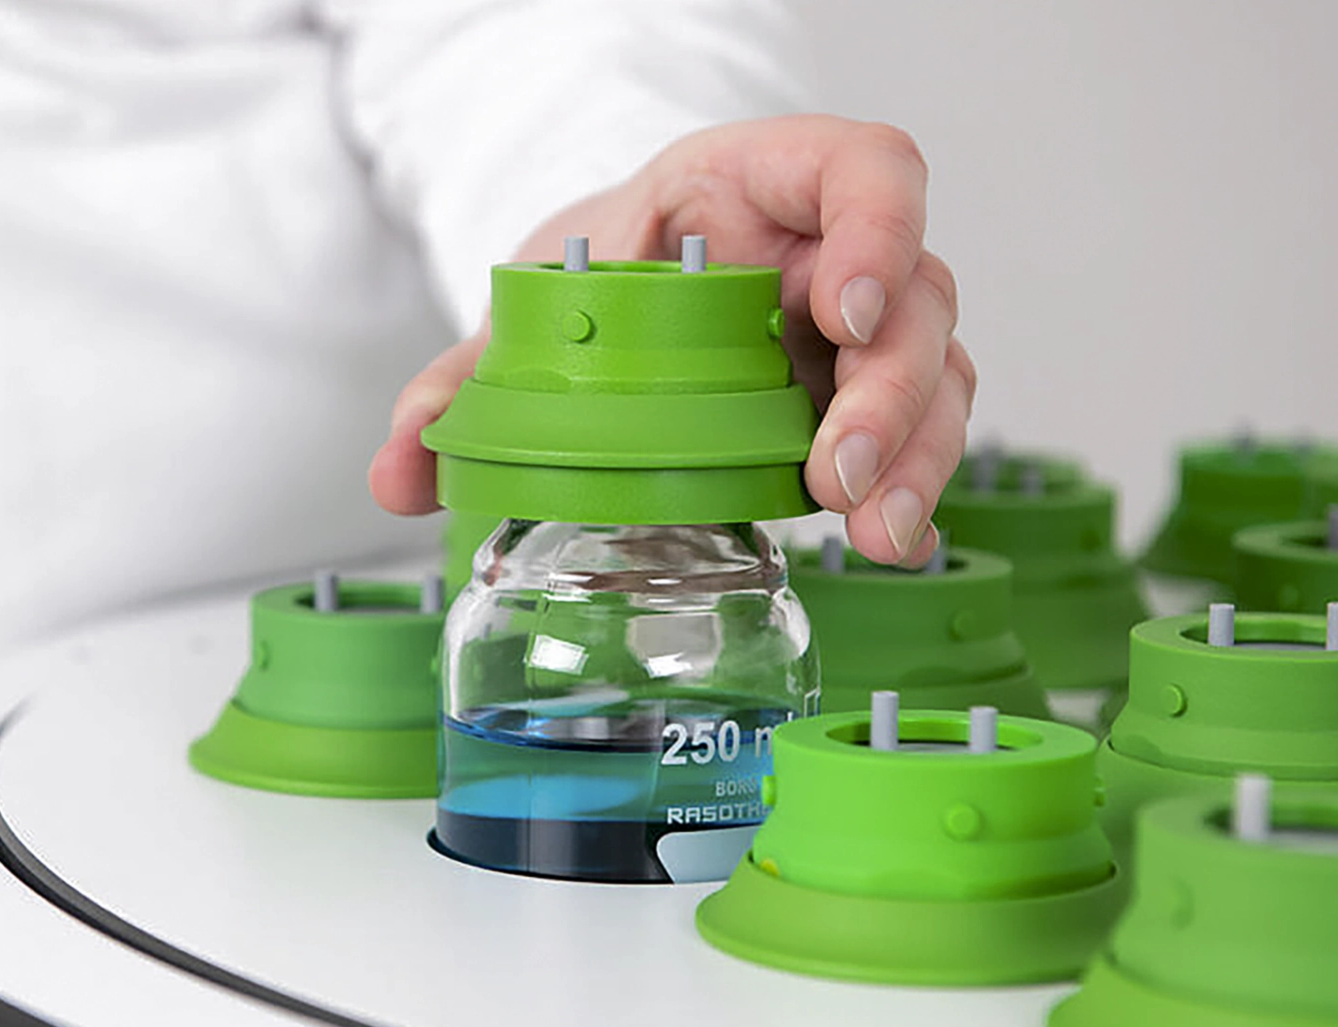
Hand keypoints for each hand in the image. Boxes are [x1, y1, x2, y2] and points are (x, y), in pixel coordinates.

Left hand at [367, 115, 971, 566]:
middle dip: (891, 394)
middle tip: (837, 471)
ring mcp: (863, 332)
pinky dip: (913, 494)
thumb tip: (399, 470)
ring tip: (872, 533)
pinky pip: (920, 439)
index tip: (839, 309)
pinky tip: (893, 544)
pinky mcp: (866, 403)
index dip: (876, 232)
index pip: (867, 171)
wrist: (619, 287)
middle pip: (918, 300)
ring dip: (915, 460)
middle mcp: (837, 254)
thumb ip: (468, 374)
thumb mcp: (537, 297)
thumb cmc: (605, 263)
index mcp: (765, 186)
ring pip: (937, 378)